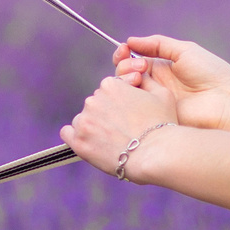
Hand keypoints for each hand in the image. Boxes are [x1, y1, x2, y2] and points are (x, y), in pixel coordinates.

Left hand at [63, 71, 177, 174]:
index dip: (120, 102)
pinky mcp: (78, 141)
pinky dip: (76, 137)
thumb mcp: (162, 93)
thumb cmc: (161, 124)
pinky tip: (89, 142)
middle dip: (106, 114)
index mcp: (110, 85)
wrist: (154, 154)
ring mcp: (84, 120)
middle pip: (96, 105)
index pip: (109, 90)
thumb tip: (138, 75)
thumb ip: (146, 81)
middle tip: (121, 130)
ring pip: (83, 119)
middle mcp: (93, 99)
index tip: (127, 115)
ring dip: (92, 126)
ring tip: (110, 140)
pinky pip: (68, 134)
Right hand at [109, 35, 229, 133]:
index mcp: (163, 68)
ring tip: (138, 75)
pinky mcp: (152, 116)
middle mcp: (155, 84)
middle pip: (125, 72)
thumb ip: (158, 44)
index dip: (125, 53)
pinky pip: (131, 105)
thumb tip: (130, 40)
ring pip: (125, 88)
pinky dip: (128, 92)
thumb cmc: (211, 74)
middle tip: (138, 65)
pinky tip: (137, 85)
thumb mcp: (185, 51)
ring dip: (124, 76)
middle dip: (124, 64)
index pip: (134, 59)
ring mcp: (152, 101)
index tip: (124, 48)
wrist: (224, 103)